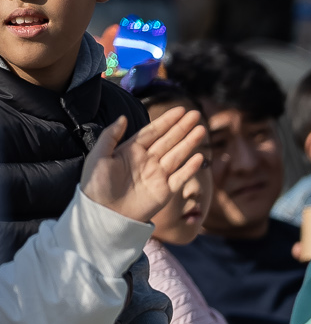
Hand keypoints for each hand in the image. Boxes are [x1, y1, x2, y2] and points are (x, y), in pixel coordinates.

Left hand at [82, 109, 207, 223]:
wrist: (103, 214)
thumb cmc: (96, 185)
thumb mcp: (98, 156)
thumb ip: (110, 136)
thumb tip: (123, 117)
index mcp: (131, 151)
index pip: (153, 131)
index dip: (167, 120)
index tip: (180, 110)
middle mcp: (147, 161)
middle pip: (169, 140)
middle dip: (182, 127)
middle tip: (196, 114)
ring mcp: (157, 176)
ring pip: (177, 155)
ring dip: (189, 143)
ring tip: (201, 130)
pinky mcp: (165, 191)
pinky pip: (180, 177)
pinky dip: (190, 168)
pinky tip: (199, 157)